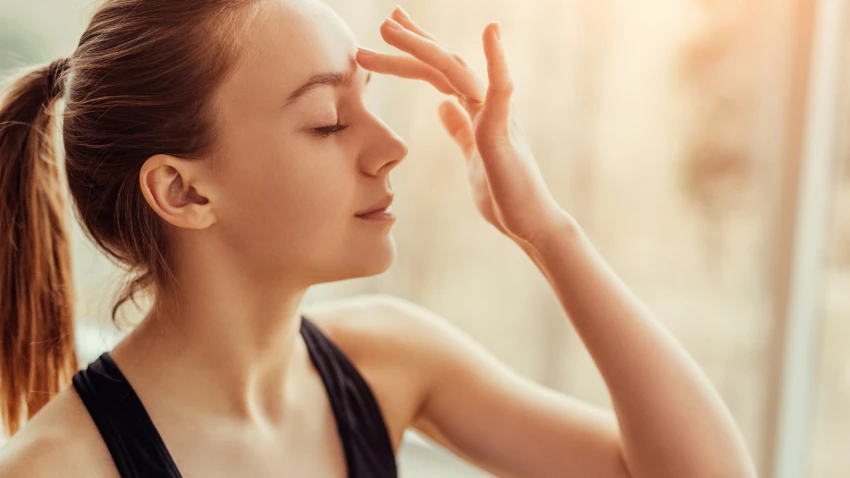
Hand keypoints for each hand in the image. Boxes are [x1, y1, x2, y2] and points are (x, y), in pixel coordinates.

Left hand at [356, 7, 564, 245]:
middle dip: (413, 42)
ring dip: (423, 47)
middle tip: (384, 21)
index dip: (415, 53)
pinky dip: (496, 60)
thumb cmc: (504, 194)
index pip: (440, 74)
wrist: (531, 225)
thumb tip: (442, 106)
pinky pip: (502, 90)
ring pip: (457, 71)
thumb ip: (459, 129)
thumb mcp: (472, 156)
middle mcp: (487, 105)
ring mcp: (497, 116)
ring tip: (390, 28)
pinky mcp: (505, 132)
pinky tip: (490, 32)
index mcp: (477, 111)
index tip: (388, 34)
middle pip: (445, 64)